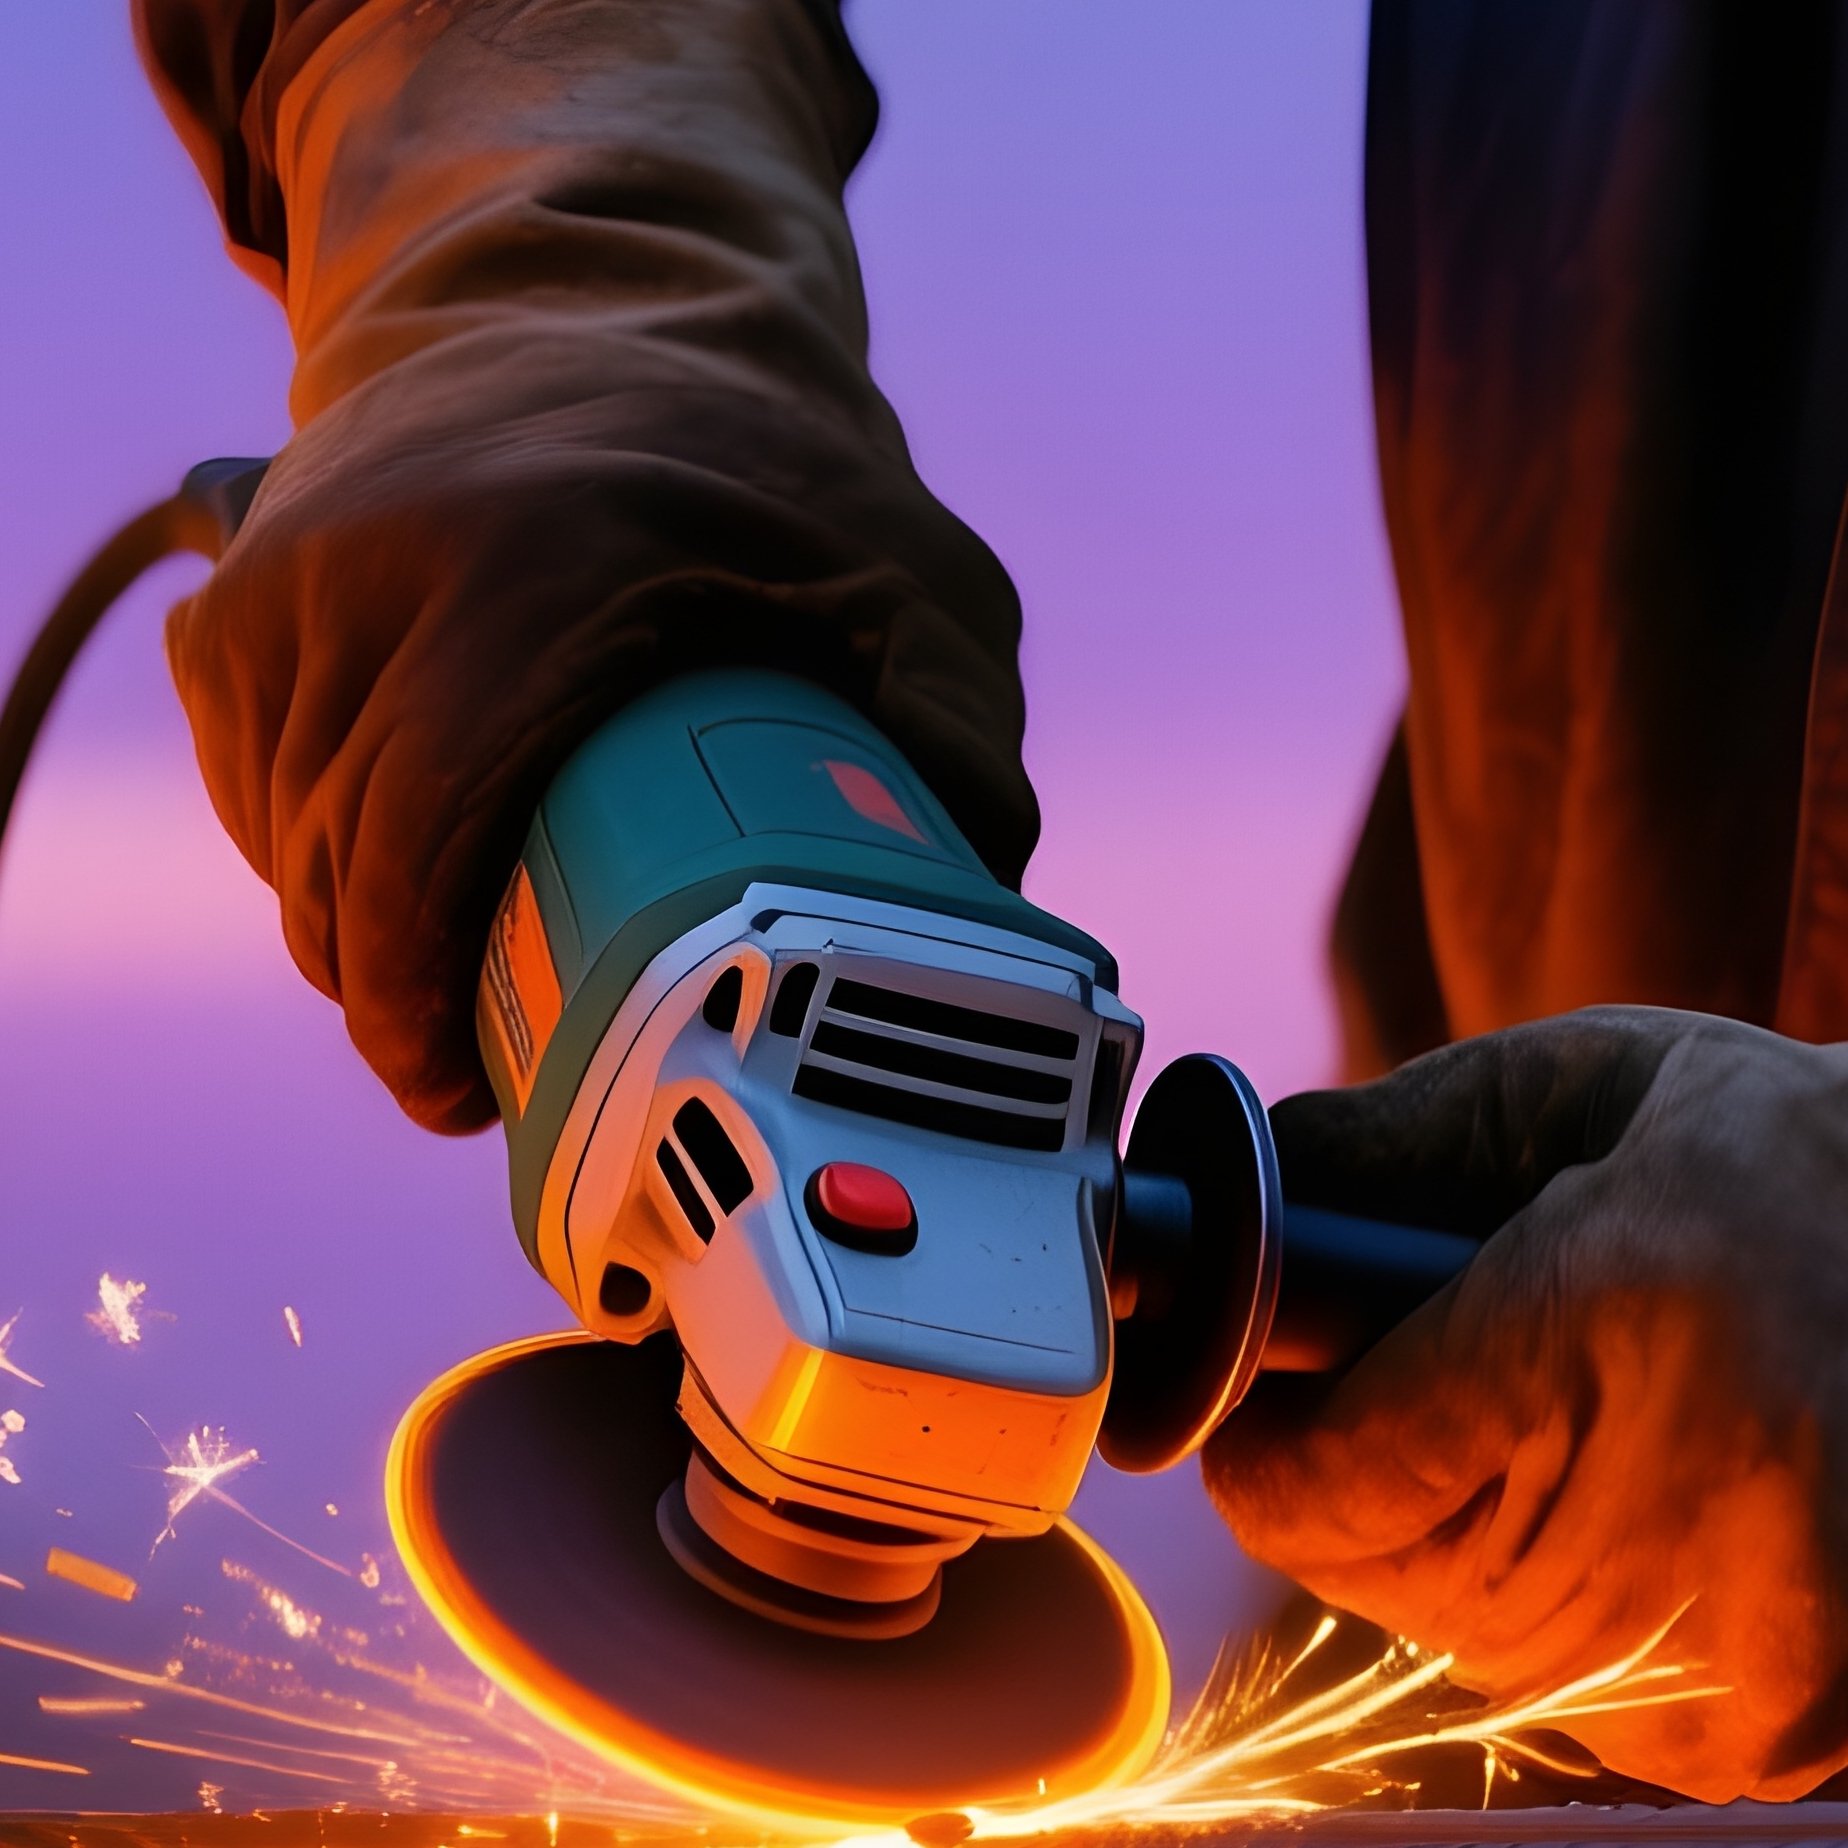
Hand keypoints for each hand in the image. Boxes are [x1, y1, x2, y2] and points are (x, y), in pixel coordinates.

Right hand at [154, 0, 1032, 1132]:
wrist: (602, 301)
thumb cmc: (767, 458)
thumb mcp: (908, 574)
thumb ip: (961, 733)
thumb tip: (986, 908)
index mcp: (536, 561)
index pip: (425, 828)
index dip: (419, 990)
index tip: (451, 1085)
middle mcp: (380, 555)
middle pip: (339, 853)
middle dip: (391, 991)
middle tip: (468, 1059)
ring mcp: (293, 563)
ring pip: (282, 828)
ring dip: (350, 934)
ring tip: (444, 982)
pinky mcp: (247, 579)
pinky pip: (248, 772)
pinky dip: (306, 850)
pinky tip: (390, 877)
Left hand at [1204, 1006, 1847, 1799]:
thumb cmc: (1758, 1149)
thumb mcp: (1571, 1083)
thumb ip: (1384, 1142)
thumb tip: (1236, 1213)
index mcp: (1616, 1317)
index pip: (1336, 1473)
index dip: (1258, 1448)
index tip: (1245, 1409)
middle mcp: (1687, 1500)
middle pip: (1375, 1572)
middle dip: (1341, 1493)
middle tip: (1388, 1409)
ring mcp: (1745, 1643)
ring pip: (1460, 1645)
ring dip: (1439, 1555)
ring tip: (1510, 1441)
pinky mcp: (1776, 1725)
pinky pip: (1567, 1698)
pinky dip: (1547, 1615)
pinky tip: (1596, 1511)